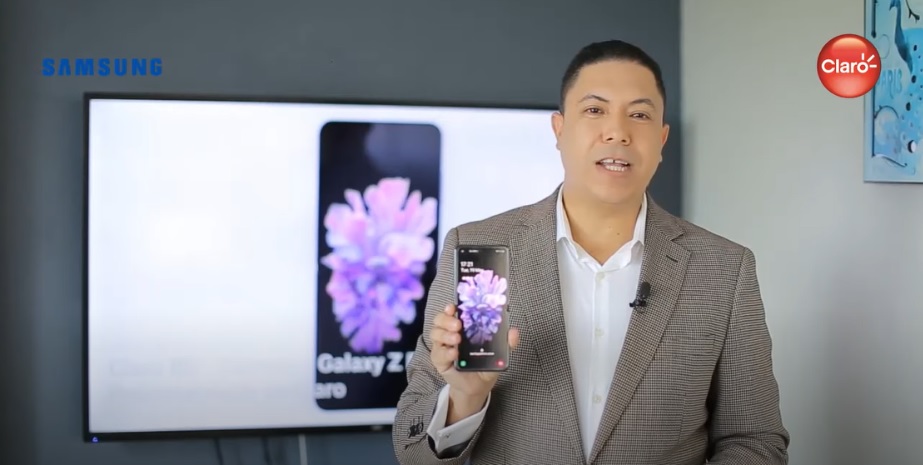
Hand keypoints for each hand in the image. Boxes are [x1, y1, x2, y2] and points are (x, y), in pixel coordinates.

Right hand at [429, 304, 519, 422]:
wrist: (477, 386)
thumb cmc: (485, 364)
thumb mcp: (498, 353)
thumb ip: (506, 343)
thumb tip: (514, 332)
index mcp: (463, 327)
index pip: (452, 312)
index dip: (450, 308)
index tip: (454, 306)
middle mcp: (450, 333)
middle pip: (440, 320)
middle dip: (447, 320)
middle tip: (458, 325)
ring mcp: (443, 346)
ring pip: (435, 334)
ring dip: (445, 335)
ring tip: (457, 340)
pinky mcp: (440, 361)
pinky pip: (438, 354)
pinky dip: (445, 352)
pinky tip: (454, 354)